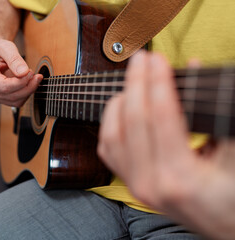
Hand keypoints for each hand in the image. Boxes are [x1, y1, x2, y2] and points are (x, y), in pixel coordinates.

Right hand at [0, 39, 42, 106]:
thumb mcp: (5, 47)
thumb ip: (14, 58)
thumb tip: (23, 72)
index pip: (3, 86)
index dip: (20, 82)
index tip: (30, 72)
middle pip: (10, 95)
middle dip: (27, 87)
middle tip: (36, 76)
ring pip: (14, 101)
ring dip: (28, 91)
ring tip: (33, 78)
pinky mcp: (0, 98)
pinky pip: (16, 102)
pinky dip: (26, 94)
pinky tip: (29, 83)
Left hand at [97, 50, 234, 238]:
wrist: (225, 230)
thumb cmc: (234, 194)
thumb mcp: (234, 153)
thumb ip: (215, 112)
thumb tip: (191, 67)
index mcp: (180, 178)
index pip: (160, 116)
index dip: (157, 82)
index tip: (157, 58)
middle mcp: (150, 183)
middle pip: (133, 120)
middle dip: (136, 83)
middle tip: (140, 59)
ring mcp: (136, 186)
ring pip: (112, 135)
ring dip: (118, 103)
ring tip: (131, 83)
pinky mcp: (131, 185)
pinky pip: (109, 151)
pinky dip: (110, 125)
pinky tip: (120, 110)